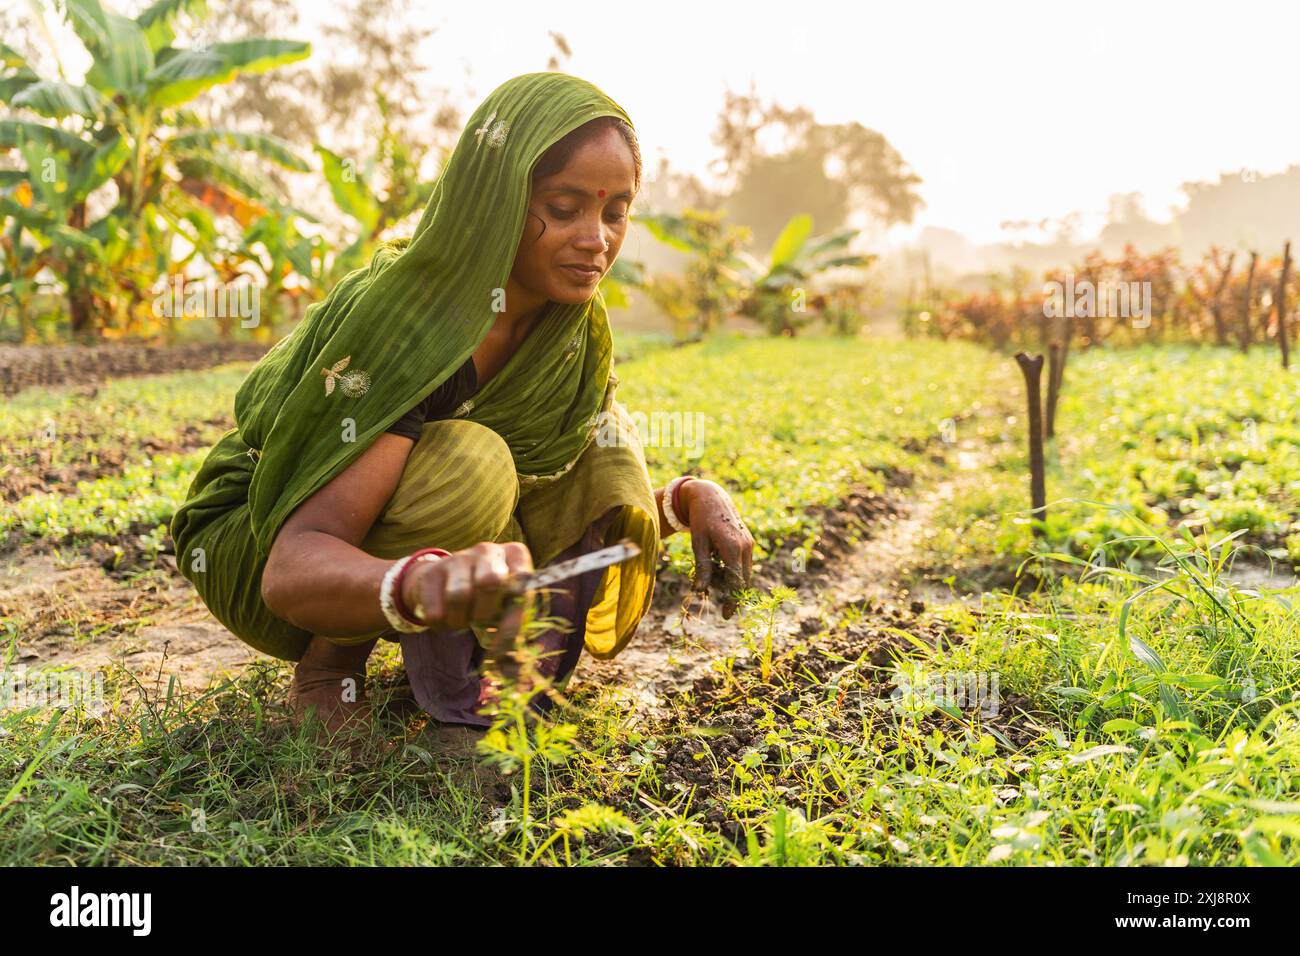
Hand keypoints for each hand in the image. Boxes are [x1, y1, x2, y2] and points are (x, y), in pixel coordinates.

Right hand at [400, 541, 532, 633]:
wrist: (445, 581)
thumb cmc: (487, 596)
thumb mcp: (506, 601)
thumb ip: (514, 619)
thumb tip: (511, 653)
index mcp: (514, 554)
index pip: (521, 581)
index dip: (515, 616)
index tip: (505, 642)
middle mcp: (488, 550)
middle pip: (489, 581)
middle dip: (485, 612)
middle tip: (481, 623)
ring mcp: (459, 557)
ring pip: (459, 595)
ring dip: (461, 620)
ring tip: (463, 621)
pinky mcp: (432, 572)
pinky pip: (436, 609)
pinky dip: (442, 624)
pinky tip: (447, 619)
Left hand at [680, 479, 754, 618]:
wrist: (711, 497)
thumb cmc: (700, 520)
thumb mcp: (698, 544)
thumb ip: (702, 568)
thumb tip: (700, 591)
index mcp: (732, 548)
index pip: (736, 583)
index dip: (731, 601)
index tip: (726, 616)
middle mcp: (745, 547)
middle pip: (742, 581)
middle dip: (726, 588)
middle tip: (707, 581)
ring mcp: (749, 544)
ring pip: (743, 573)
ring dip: (728, 578)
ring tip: (709, 563)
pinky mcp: (749, 542)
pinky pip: (743, 564)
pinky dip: (731, 568)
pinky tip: (716, 558)